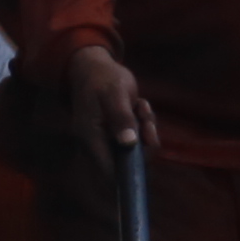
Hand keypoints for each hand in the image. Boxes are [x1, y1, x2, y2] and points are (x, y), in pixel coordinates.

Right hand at [58, 44, 149, 174]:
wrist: (95, 67)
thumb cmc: (102, 78)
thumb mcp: (114, 94)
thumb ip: (121, 117)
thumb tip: (129, 143)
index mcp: (91, 138)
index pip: (109, 170)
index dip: (129, 173)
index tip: (147, 157)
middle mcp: (99, 143)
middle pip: (129, 161)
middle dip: (145, 142)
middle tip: (146, 119)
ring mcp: (109, 138)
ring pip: (138, 147)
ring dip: (147, 128)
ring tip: (140, 106)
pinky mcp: (119, 132)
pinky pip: (140, 135)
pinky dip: (145, 122)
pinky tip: (139, 104)